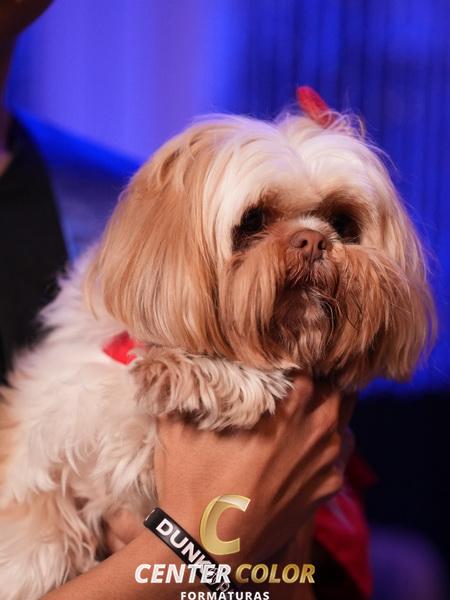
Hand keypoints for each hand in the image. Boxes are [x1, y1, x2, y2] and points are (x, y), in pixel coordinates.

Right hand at [154, 376, 351, 564]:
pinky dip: (328, 447)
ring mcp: (326, 464)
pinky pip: (340, 456)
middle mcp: (316, 432)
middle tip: (300, 383)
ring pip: (344, 423)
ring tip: (305, 413)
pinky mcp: (327, 491)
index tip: (282, 361)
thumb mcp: (178, 429)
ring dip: (328, 413)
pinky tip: (306, 449)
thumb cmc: (193, 483)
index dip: (296, 360)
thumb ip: (185, 389)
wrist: (207, 547)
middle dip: (322, 383)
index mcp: (288, 409)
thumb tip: (177, 361)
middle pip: (338, 391)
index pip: (311, 367)